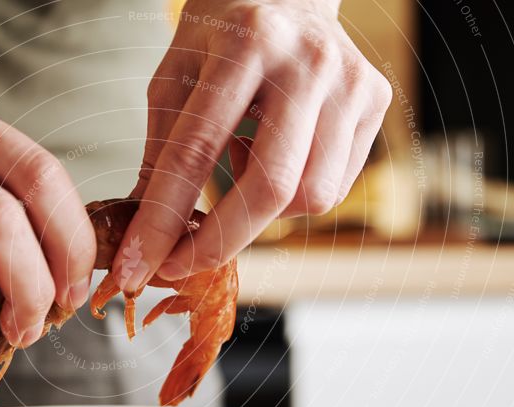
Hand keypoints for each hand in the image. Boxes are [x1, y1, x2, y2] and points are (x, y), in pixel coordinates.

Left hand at [115, 0, 391, 288]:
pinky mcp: (376, 102)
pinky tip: (269, 160)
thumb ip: (161, 151)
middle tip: (178, 264)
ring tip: (236, 173)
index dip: (164, 219)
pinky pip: (332, 186)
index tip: (137, 267)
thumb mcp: (175, 75)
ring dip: (259, 216)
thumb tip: (148, 233)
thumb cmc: (222, 34)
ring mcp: (351, 83)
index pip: (197, 150)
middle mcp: (308, 62)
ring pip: (309, 197)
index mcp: (245, 42)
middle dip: (217, 243)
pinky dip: (291, 197)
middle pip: (270, 186)